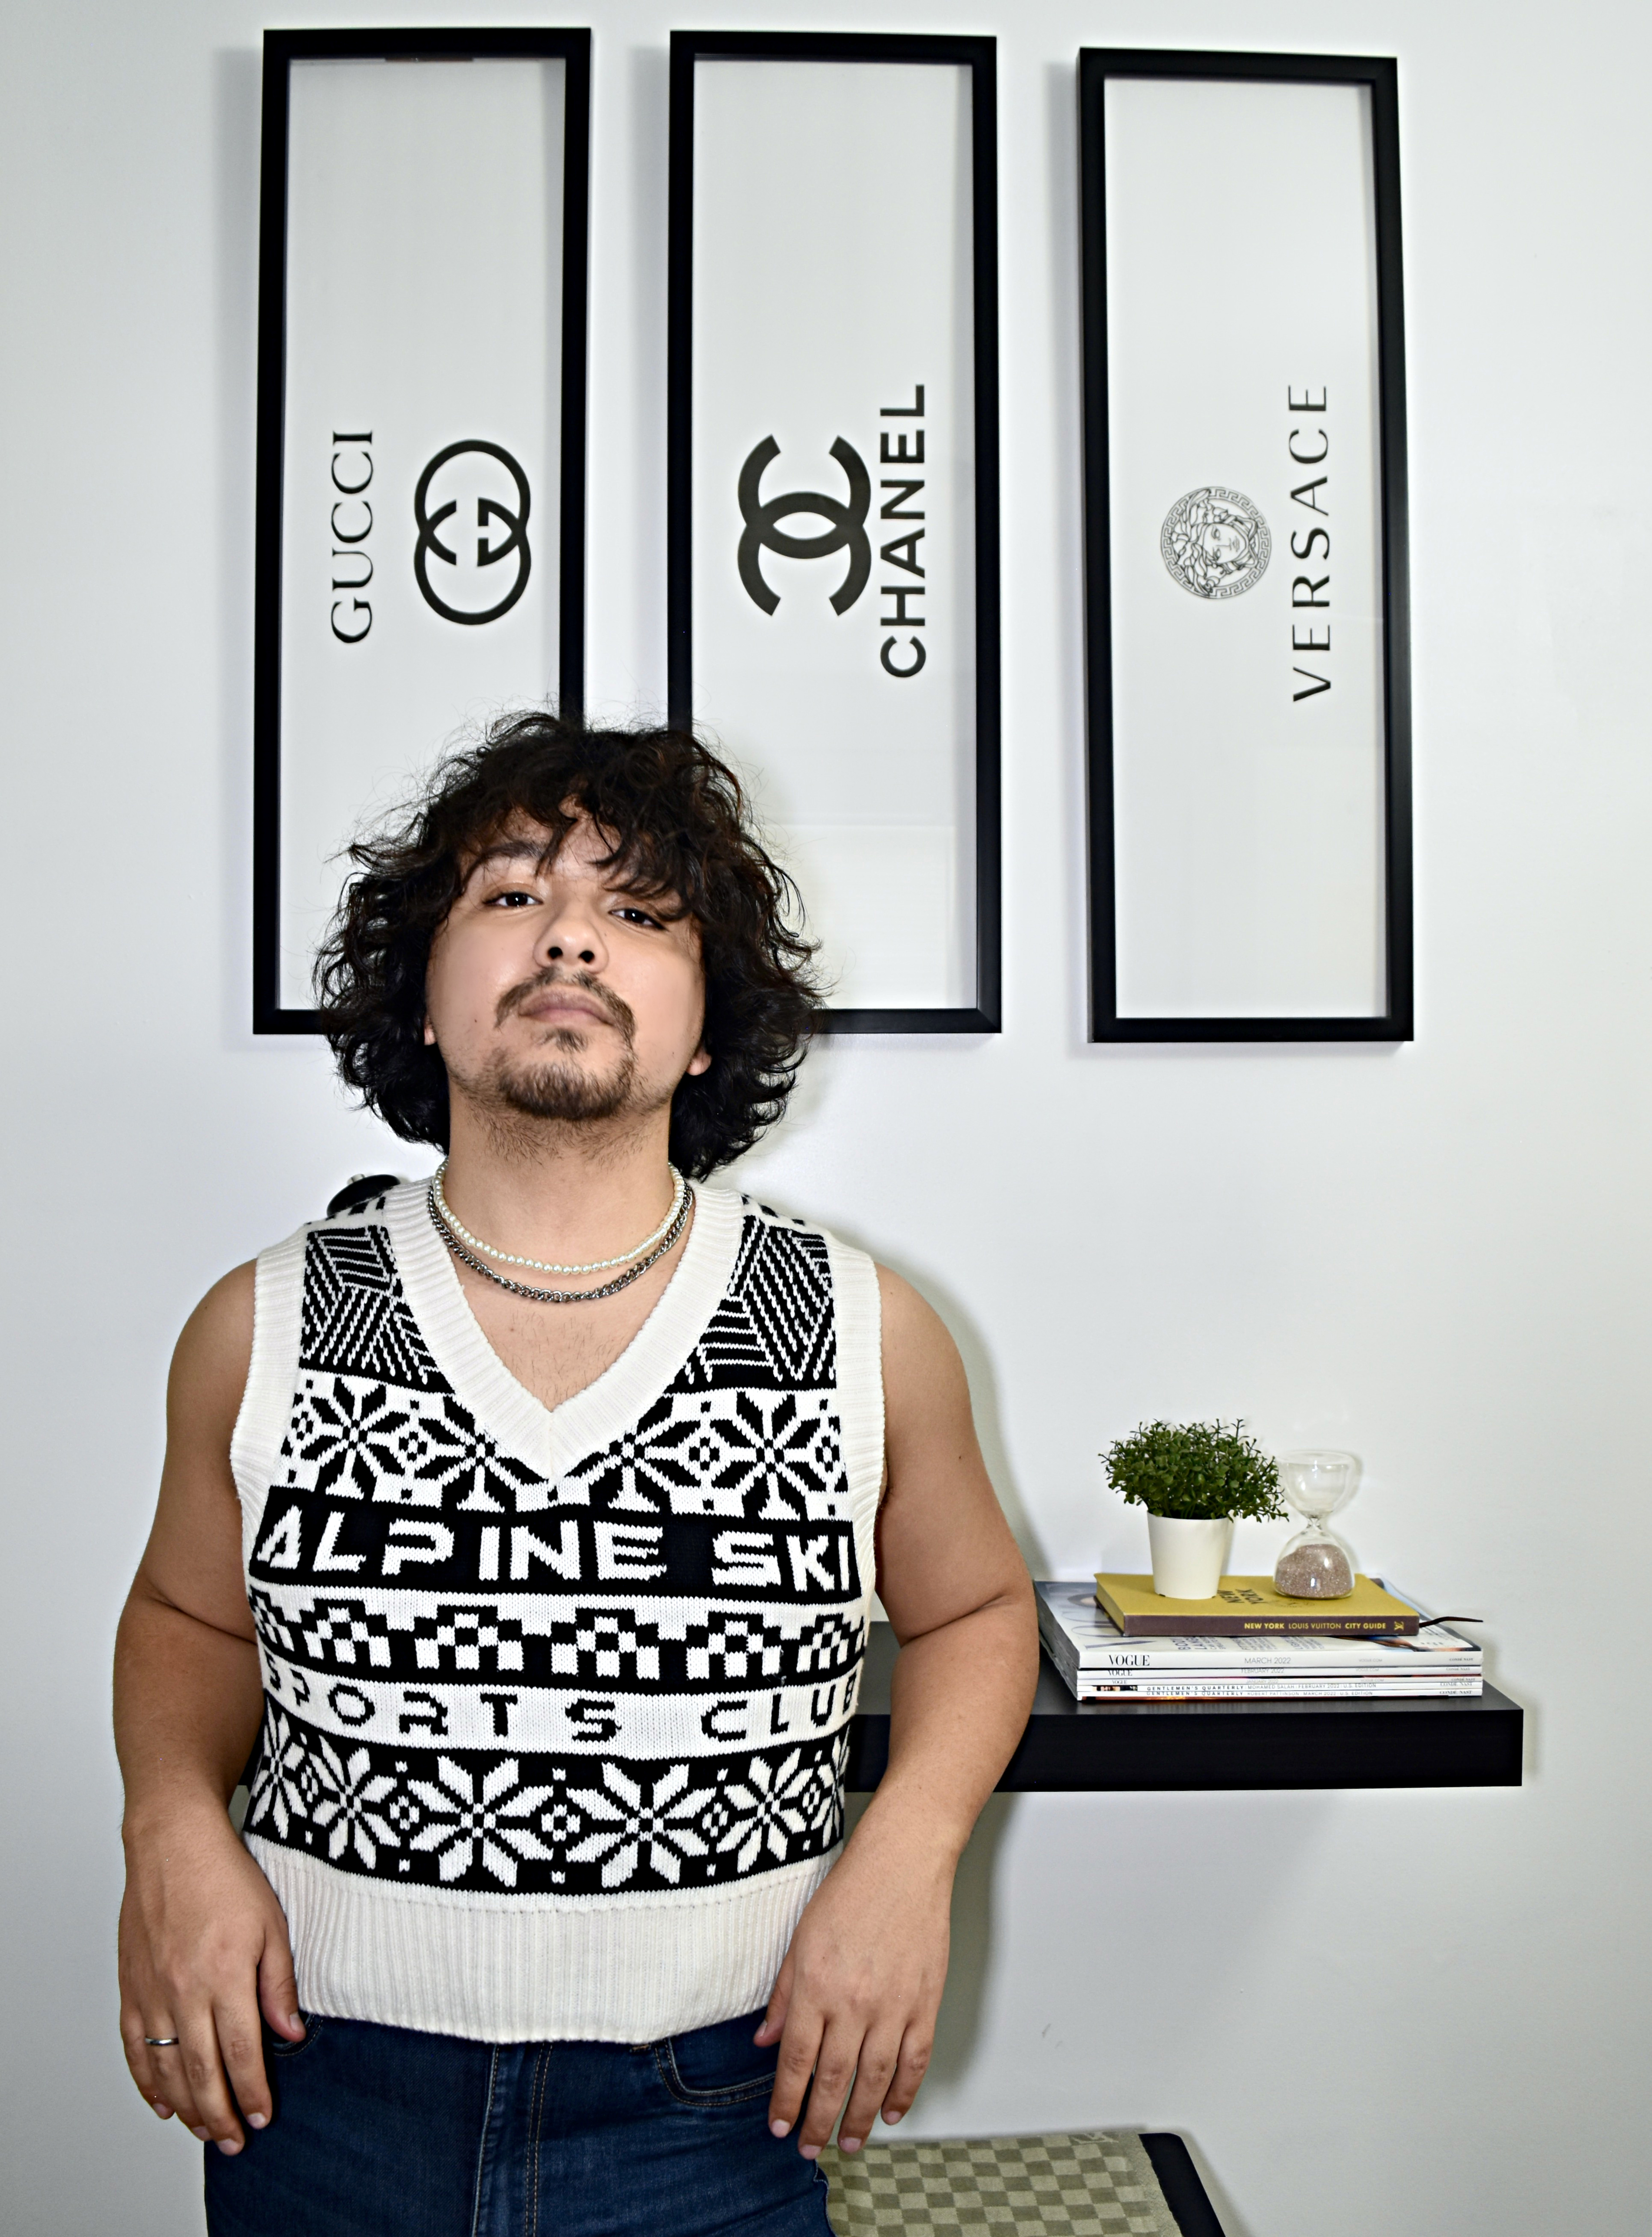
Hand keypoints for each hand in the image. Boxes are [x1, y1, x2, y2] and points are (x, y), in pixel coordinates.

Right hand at [118, 1804, 304, 2151]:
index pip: (240, 2053)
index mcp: (225, 1975)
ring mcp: (152, 1992)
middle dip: (220, 2115)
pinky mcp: (131, 1988)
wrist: (172, 1844)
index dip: (252, 2092)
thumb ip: (280, 1984)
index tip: (262, 2117)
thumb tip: (291, 2035)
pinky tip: (163, 2102)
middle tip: (233, 2143)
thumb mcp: (272, 1925)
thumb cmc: (225, 1876)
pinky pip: (135, 2047)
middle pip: (201, 2072)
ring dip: (185, 2107)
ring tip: (204, 2130)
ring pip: (166, 2068)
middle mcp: (184, 1990)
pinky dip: (147, 2081)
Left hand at [756, 1813, 952, 2157]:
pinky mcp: (925, 2002)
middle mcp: (854, 2002)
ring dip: (859, 2119)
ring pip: (874, 2080)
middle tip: (809, 2148)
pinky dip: (904, 2092)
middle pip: (833, 2079)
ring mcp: (893, 2005)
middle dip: (818, 2121)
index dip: (786, 2100)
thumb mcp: (800, 1939)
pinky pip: (915, 2060)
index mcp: (816, 1985)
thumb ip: (783, 1995)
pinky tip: (890, 2111)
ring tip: (848, 2143)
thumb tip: (764, 2041)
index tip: (779, 2126)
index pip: (796, 2060)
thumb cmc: (850, 1892)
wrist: (903, 1863)